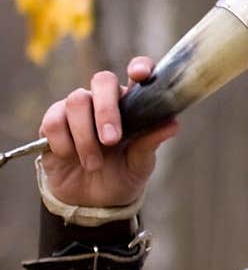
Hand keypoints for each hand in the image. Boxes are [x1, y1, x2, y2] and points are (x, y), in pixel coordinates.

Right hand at [38, 57, 179, 208]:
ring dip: (85, 136)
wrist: (91, 203)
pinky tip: (70, 157)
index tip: (140, 74)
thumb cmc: (121, 177)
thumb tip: (173, 124)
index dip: (140, 66)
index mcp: (132, 105)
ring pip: (76, 101)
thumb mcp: (140, 165)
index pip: (137, 73)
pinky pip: (53, 121)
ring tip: (93, 164)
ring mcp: (77, 110)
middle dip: (106, 110)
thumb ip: (150, 143)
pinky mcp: (53, 123)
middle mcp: (104, 101)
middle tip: (111, 140)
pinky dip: (63, 143)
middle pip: (102, 80)